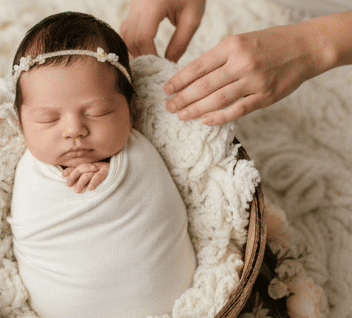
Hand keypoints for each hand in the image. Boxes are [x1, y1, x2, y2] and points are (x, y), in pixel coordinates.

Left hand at [62, 162, 108, 193]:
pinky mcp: (108, 173)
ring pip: (88, 173)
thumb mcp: (90, 176)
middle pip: (81, 168)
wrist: (121, 172)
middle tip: (68, 185)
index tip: (63, 175)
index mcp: (89, 165)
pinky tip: (90, 188)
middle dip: (73, 176)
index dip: (70, 170)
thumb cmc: (103, 177)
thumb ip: (78, 175)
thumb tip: (64, 174)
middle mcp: (94, 165)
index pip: (77, 166)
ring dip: (81, 182)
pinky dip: (94, 182)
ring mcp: (102, 168)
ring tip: (77, 191)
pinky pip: (99, 176)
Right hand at [120, 0, 204, 61]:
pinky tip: (144, 49)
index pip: (143, 37)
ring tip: (149, 60)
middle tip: (153, 68)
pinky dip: (132, 41)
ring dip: (134, 50)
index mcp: (153, 5)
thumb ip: (181, 42)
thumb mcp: (192, 18)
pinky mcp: (133, 7)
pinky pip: (126, 28)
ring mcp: (133, 5)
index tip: (160, 67)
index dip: (150, 55)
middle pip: (130, 38)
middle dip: (141, 55)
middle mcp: (138, 5)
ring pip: (124, 35)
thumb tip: (168, 63)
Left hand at [164, 24, 318, 125]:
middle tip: (169, 107)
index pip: (198, 66)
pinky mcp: (266, 96)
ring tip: (181, 115)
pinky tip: (205, 120)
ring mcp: (255, 80)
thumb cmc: (269, 44)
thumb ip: (219, 58)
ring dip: (195, 109)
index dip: (179, 80)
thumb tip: (191, 78)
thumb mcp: (241, 41)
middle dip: (182, 98)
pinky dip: (219, 117)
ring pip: (217, 99)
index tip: (167, 90)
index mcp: (232, 46)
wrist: (306, 47)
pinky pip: (237, 110)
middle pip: (203, 85)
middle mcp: (242, 63)